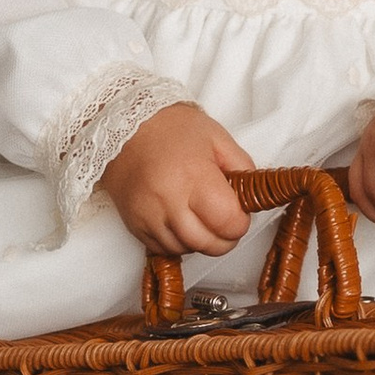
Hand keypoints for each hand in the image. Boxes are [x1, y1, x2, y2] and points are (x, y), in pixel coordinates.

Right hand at [100, 103, 255, 258]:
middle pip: (208, 244)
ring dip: (199, 241)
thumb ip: (242, 167)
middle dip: (224, 238)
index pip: (228, 222)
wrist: (122, 125)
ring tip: (199, 217)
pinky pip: (163, 249)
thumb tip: (252, 197)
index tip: (238, 212)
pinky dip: (177, 241)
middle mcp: (168, 200)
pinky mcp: (134, 224)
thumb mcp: (216, 137)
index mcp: (194, 175)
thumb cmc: (170, 127)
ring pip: (186, 249)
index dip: (240, 222)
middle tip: (224, 220)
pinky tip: (180, 221)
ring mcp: (148, 215)